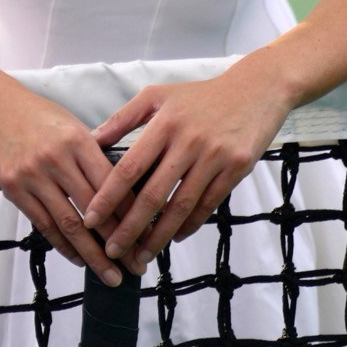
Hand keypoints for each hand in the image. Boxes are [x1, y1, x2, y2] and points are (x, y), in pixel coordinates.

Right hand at [0, 84, 127, 286]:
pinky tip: (79, 259)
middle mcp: (57, 159)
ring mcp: (33, 176)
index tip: (149, 236)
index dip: (133, 214)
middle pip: (95, 210)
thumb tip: (123, 192)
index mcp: (78, 141)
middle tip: (137, 266)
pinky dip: (64, 246)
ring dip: (93, 255)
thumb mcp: (72, 125)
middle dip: (119, 243)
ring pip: (70, 225)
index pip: (113, 185)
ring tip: (112, 276)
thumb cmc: (39, 115)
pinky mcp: (14, 190)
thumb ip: (94, 156)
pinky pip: (45, 225)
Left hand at [82, 68, 291, 271]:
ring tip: (142, 256)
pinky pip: (208, 204)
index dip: (109, 196)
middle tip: (113, 252)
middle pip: (153, 194)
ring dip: (159, 236)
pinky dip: (190, 224)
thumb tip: (91, 140)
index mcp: (164, 123)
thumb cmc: (199, 95)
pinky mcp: (236, 168)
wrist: (255, 90)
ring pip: (181, 206)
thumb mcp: (157, 95)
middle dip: (130, 228)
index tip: (91, 218)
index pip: (129, 168)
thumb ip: (123, 118)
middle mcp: (188, 141)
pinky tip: (174, 237)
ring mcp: (214, 157)